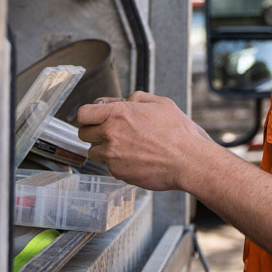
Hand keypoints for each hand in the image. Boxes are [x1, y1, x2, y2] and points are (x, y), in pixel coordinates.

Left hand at [75, 91, 210, 190]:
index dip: (87, 115)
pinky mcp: (118, 172)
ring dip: (104, 149)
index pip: (83, 114)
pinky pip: (109, 167)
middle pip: (83, 134)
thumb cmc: (178, 133)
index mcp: (119, 114)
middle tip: (107, 132)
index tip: (92, 118)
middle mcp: (111, 134)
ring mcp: (113, 156)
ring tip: (124, 148)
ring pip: (94, 153)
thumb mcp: (160, 103)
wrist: (188, 161)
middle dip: (93, 132)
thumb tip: (124, 101)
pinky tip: (135, 159)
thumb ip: (136, 98)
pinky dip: (117, 163)